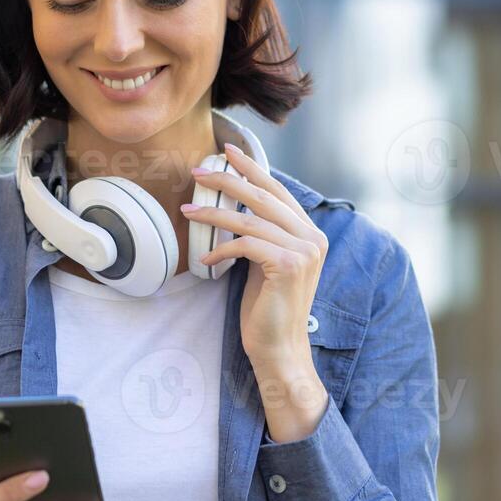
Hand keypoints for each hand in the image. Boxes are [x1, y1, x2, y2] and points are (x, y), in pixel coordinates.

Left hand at [180, 142, 328, 367]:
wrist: (280, 349)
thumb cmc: (267, 308)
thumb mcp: (266, 263)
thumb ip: (262, 234)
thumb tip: (235, 206)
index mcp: (310, 234)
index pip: (278, 191)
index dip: (253, 169)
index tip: (228, 151)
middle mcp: (313, 238)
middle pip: (263, 197)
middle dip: (228, 180)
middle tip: (199, 171)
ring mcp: (304, 251)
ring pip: (249, 219)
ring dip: (213, 214)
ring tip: (188, 211)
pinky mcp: (288, 265)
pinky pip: (246, 244)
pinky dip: (221, 250)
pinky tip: (205, 261)